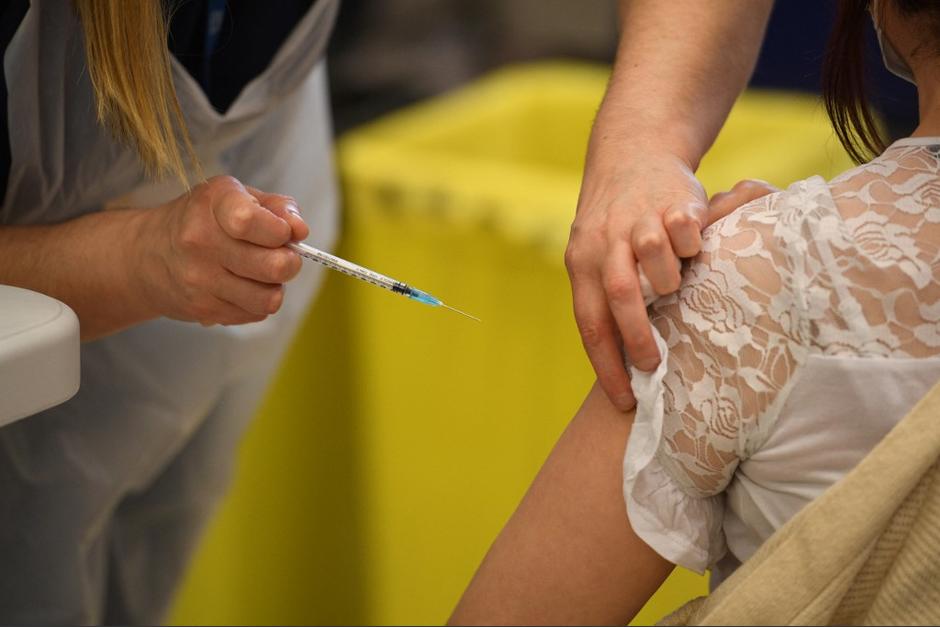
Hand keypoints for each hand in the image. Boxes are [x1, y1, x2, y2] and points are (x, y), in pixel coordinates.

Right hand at [135, 175, 309, 325]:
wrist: (146, 256)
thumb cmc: (204, 220)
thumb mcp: (237, 196)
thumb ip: (278, 207)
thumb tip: (300, 231)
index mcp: (212, 204)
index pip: (248, 221)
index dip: (280, 231)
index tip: (283, 232)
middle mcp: (200, 242)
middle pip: (274, 266)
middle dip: (290, 262)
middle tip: (282, 255)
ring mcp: (199, 280)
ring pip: (270, 298)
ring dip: (274, 286)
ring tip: (261, 273)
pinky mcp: (203, 310)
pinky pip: (255, 314)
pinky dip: (257, 301)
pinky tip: (242, 286)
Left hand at [567, 153, 776, 410]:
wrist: (632, 152)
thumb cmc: (616, 222)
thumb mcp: (595, 254)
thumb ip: (603, 296)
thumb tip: (620, 361)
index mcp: (581, 261)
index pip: (590, 322)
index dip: (606, 364)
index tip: (623, 399)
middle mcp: (606, 241)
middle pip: (619, 298)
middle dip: (638, 339)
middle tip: (656, 366)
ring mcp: (639, 219)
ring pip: (654, 264)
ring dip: (668, 284)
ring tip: (675, 286)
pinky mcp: (673, 202)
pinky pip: (685, 235)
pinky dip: (692, 248)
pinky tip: (694, 247)